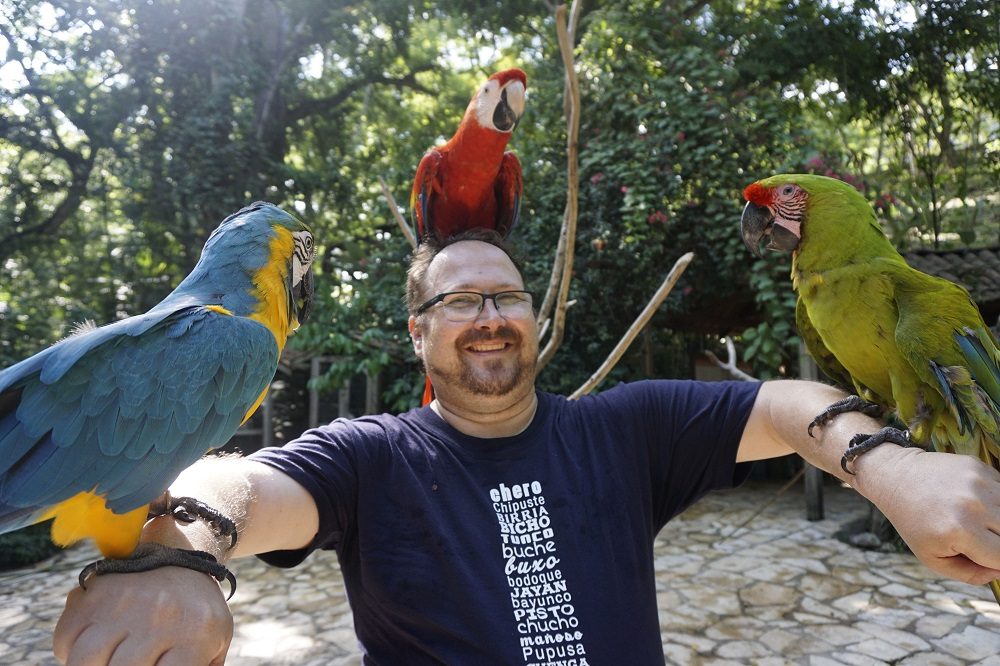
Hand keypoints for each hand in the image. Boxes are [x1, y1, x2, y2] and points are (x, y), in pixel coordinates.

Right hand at [53, 566, 232, 664]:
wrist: (181, 555)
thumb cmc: (196, 612)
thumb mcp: (215, 640)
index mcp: (195, 632)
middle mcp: (159, 615)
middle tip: (127, 662)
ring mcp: (125, 602)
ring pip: (85, 659)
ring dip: (94, 663)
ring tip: (109, 658)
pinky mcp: (95, 592)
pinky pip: (65, 639)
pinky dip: (70, 650)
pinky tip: (95, 645)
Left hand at [855, 446, 999, 584]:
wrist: (896, 478)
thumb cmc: (914, 523)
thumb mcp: (932, 558)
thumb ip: (971, 574)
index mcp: (961, 532)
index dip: (998, 561)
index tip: (987, 556)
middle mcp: (974, 506)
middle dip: (997, 540)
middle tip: (977, 537)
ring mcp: (979, 483)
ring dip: (998, 520)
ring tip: (975, 520)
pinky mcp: (980, 467)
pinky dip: (995, 501)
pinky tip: (974, 501)